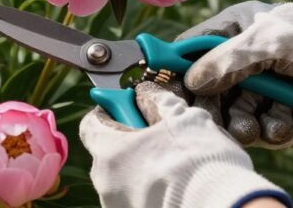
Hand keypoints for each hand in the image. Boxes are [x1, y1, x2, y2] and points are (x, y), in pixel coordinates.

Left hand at [80, 82, 291, 207]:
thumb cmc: (201, 163)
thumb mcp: (183, 118)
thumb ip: (158, 102)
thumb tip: (147, 95)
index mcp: (109, 153)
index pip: (91, 125)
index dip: (111, 112)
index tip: (129, 108)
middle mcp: (106, 184)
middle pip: (109, 153)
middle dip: (130, 142)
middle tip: (160, 138)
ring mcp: (118, 206)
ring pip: (124, 179)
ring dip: (142, 169)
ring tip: (175, 166)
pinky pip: (136, 198)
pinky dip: (150, 191)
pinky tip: (177, 186)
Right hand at [178, 0, 292, 146]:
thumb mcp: (265, 42)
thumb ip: (225, 62)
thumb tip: (190, 82)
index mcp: (234, 28)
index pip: (191, 49)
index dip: (178, 70)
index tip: (168, 93)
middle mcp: (245, 55)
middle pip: (212, 87)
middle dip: (216, 108)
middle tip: (218, 124)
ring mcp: (265, 80)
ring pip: (239, 109)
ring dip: (245, 123)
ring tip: (254, 130)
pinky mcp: (285, 103)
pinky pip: (266, 121)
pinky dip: (273, 128)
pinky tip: (283, 128)